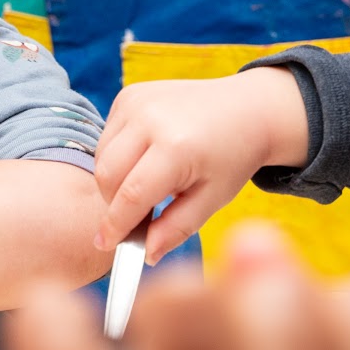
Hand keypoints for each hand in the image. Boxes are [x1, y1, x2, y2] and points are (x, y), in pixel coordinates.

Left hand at [7, 223, 349, 349]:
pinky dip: (50, 318)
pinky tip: (52, 316)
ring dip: (153, 307)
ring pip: (182, 304)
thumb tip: (266, 248)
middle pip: (271, 295)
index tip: (276, 339)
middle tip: (196, 349)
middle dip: (232, 299)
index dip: (314, 302)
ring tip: (135, 346)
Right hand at [92, 68, 310, 264]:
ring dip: (114, 179)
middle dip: (113, 203)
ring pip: (101, 156)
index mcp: (177, 147)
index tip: (105, 244)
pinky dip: (117, 155)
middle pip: (107, 176)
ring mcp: (137, 102)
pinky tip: (145, 157)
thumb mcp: (212, 199)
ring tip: (146, 183)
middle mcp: (151, 118)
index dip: (115, 224)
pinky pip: (107, 137)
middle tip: (134, 216)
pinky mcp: (129, 94)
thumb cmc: (232, 157)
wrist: (248, 108)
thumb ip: (177, 228)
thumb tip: (147, 254)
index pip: (131, 195)